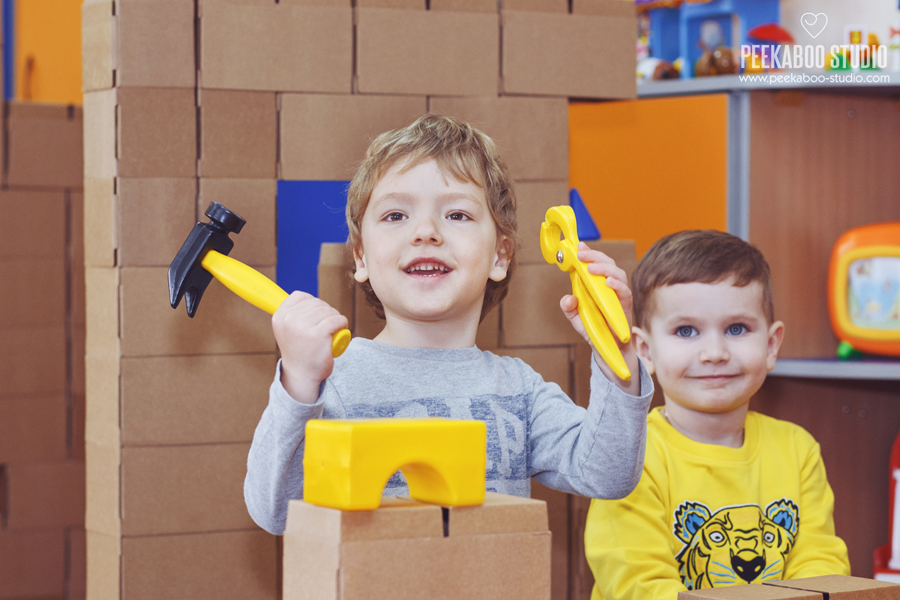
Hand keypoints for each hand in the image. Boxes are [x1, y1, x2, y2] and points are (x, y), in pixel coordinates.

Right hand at [272, 292, 348, 403]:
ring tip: (333, 329)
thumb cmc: (300, 351)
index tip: (315, 316)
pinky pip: (337, 319)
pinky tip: (340, 330)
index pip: (299, 296)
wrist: (303, 375)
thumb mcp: (288, 330)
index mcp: (279, 316)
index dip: (312, 304)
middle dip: (326, 311)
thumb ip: (293, 314)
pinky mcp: (319, 334)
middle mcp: (289, 320)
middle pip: (316, 302)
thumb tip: (307, 299)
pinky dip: (342, 323)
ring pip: (328, 310)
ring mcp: (303, 326)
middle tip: (327, 325)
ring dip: (335, 317)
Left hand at [560, 243, 640, 393]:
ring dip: (605, 268)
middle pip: (608, 265)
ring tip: (591, 267)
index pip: (597, 264)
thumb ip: (570, 309)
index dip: (590, 254)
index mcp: (600, 287)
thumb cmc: (597, 332)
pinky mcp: (626, 308)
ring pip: (618, 275)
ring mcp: (620, 298)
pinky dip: (618, 286)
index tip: (579, 247)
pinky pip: (625, 293)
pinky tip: (608, 282)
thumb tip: (568, 298)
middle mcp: (611, 289)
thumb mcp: (578, 320)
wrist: (609, 352)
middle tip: (581, 254)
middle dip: (595, 256)